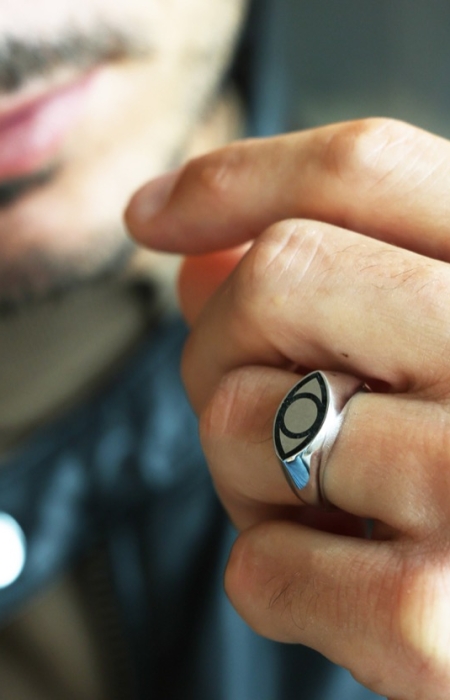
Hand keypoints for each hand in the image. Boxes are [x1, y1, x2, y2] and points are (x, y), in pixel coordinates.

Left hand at [126, 119, 449, 699]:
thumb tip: (195, 257)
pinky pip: (260, 565)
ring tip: (325, 504)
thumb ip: (326, 288)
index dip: (237, 180)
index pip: (366, 170)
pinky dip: (273, 575)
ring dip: (243, 473)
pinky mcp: (437, 615)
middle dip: (222, 345)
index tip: (154, 214)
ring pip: (237, 418)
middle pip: (275, 279)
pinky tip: (344, 579)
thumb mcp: (426, 348)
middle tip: (264, 404)